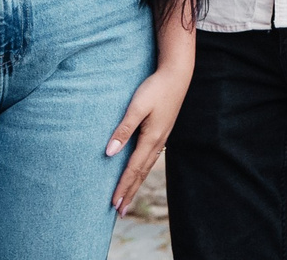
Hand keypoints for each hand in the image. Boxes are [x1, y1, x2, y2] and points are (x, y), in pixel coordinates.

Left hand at [107, 65, 189, 213]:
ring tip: (127, 198)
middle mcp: (157, 142)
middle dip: (130, 192)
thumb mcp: (137, 106)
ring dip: (136, 184)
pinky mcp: (162, 132)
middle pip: (141, 174)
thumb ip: (123, 129)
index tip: (113, 204)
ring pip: (146, 167)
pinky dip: (142, 171)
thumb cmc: (155, 88)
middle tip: (119, 212)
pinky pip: (150, 158)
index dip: (123, 187)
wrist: (177, 75)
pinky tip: (139, 172)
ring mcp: (161, 138)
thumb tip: (109, 152)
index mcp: (151, 138)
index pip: (133, 169)